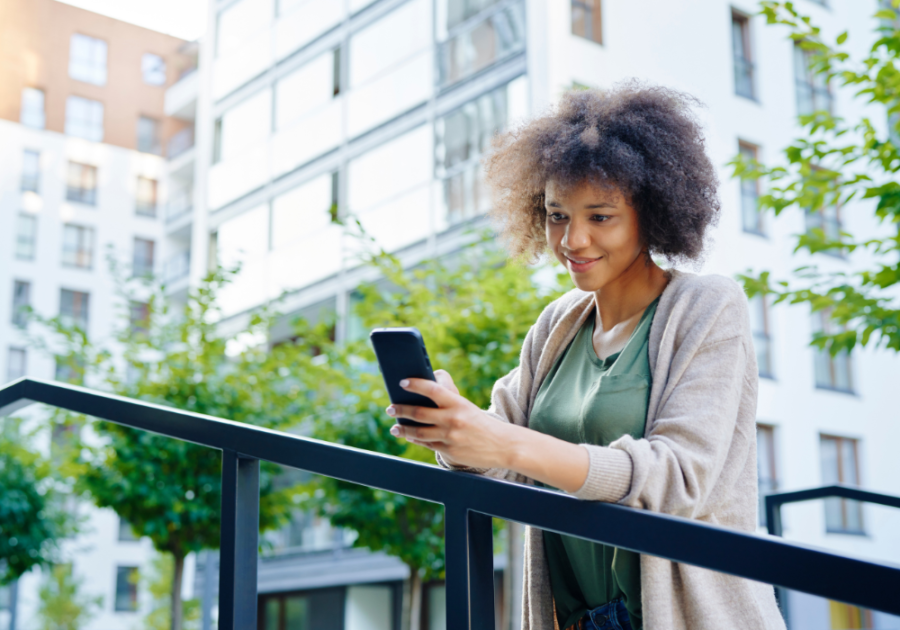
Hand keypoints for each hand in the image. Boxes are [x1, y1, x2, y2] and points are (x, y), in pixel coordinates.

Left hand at [387, 369, 513, 470]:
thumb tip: (429, 383)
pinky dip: (415, 440)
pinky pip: (427, 444)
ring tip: (395, 427)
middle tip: (390, 407)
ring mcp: (450, 437)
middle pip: (419, 413)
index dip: (415, 384)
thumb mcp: (466, 406)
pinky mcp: (449, 451)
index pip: (432, 389)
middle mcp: (453, 419)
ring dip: (403, 429)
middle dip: (401, 410)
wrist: (503, 445)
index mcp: (458, 403)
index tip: (402, 382)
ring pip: (418, 432)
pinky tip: (409, 436)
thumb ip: (448, 396)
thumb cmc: (481, 423)